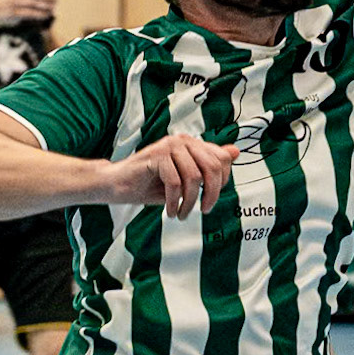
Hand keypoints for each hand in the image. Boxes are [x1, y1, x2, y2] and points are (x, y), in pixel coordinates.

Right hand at [108, 134, 239, 217]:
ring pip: (194, 177)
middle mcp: (183, 141)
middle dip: (211, 194)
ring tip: (182, 214)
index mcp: (192, 144)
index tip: (210, 199)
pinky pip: (175, 182)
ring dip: (190, 202)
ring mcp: (169, 146)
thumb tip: (235, 152)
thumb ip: (209, 168)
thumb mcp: (186, 180)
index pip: (222, 159)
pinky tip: (171, 211)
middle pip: (212, 167)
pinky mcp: (155, 155)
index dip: (222, 182)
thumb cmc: (152, 184)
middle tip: (204, 210)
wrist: (118, 185)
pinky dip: (175, 201)